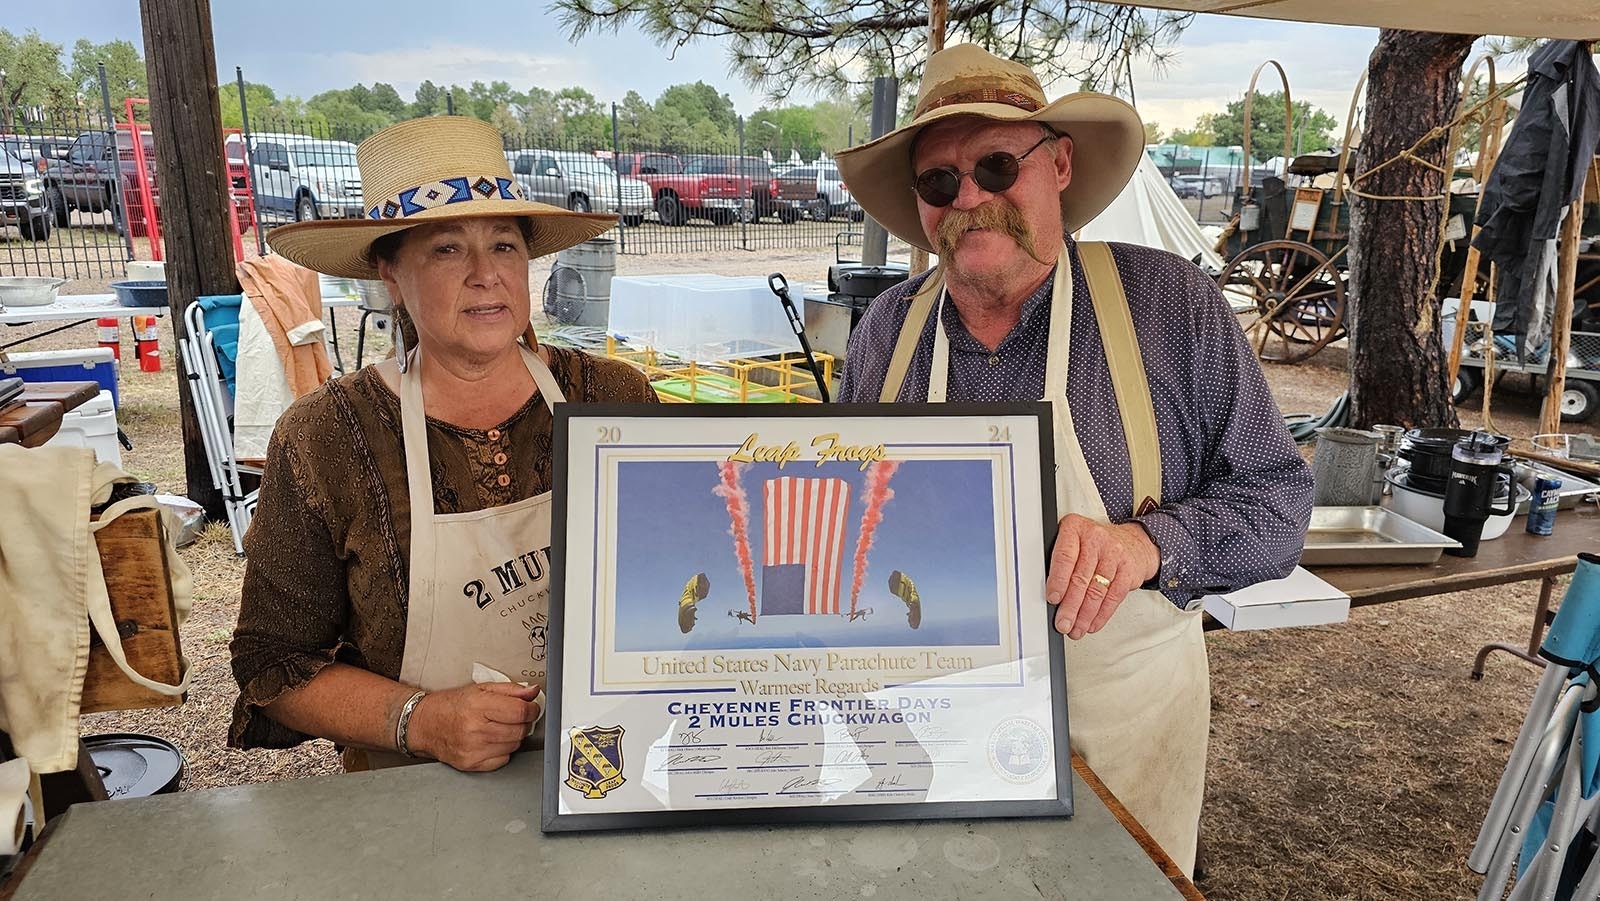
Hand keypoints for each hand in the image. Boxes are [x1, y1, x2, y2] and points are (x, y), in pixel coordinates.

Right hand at [408, 682, 542, 771]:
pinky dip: (502, 751)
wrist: (425, 724)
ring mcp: (473, 749)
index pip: (520, 711)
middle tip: (513, 717)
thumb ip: (510, 690)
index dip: (531, 709)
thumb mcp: (481, 689)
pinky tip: (491, 741)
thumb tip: (532, 692)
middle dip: (522, 722)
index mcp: (478, 706)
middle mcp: (475, 729)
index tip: (531, 707)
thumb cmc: (451, 705)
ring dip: (513, 736)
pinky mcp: (471, 764)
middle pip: (520, 730)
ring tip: (498, 727)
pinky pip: (503, 759)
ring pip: (514, 745)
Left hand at [1046, 514, 1159, 639]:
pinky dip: (1101, 615)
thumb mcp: (1072, 541)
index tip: (1052, 599)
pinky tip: (1092, 623)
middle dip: (1070, 606)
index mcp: (1075, 528)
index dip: (1058, 581)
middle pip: (1081, 578)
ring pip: (1097, 590)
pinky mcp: (1128, 570)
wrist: (1130, 542)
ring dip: (1085, 615)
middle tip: (1063, 623)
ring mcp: (1114, 553)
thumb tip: (1048, 596)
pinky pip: (1113, 597)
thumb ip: (1059, 562)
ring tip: (1076, 628)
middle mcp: (1096, 538)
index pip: (1065, 557)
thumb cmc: (1092, 544)